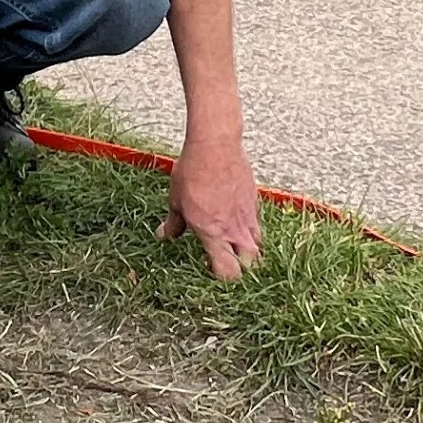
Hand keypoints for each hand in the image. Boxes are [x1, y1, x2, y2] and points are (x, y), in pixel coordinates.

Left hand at [160, 116, 263, 280]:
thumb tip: (164, 235)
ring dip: (248, 248)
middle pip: (252, 264)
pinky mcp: (254, 201)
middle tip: (228, 260)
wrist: (215, 145)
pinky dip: (249, 226)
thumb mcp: (176, 201)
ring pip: (258, 244)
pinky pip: (256, 222)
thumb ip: (174, 223)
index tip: (211, 269)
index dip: (223, 277)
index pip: (229, 272)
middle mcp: (234, 229)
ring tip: (233, 241)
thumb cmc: (193, 172)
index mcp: (213, 234)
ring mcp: (248, 215)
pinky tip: (235, 217)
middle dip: (243, 268)